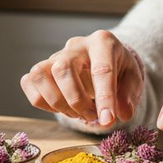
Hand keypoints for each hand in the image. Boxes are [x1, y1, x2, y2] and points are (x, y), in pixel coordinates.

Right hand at [19, 30, 142, 126]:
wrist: (105, 61)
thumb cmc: (120, 70)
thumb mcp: (133, 79)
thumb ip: (129, 95)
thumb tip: (122, 113)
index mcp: (103, 43)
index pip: (101, 69)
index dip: (104, 98)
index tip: (107, 120)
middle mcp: (76, 46)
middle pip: (62, 69)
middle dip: (76, 100)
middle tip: (91, 117)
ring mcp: (55, 55)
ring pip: (40, 74)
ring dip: (56, 102)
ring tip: (76, 113)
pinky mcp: (42, 67)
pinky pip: (29, 82)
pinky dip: (42, 101)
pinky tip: (62, 107)